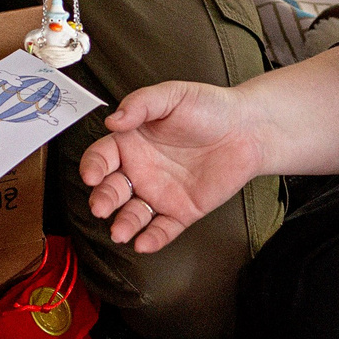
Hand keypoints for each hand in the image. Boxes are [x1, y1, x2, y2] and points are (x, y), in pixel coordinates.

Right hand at [78, 79, 265, 253]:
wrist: (247, 129)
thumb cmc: (209, 107)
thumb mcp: (172, 95)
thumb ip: (140, 104)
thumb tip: (112, 120)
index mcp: (131, 142)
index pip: (101, 157)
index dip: (93, 166)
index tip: (91, 175)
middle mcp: (141, 170)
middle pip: (112, 189)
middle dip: (103, 199)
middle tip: (101, 207)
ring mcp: (160, 193)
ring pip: (134, 214)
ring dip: (124, 224)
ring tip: (120, 232)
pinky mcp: (182, 211)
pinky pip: (163, 229)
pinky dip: (153, 238)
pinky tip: (143, 244)